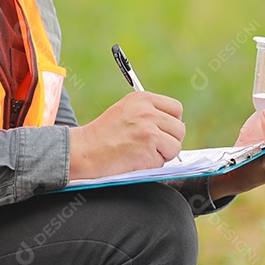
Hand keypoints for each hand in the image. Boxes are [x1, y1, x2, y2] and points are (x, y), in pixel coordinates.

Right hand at [69, 91, 184, 179]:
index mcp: (142, 99)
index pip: (176, 108)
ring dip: (162, 154)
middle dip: (169, 140)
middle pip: (179, 129)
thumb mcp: (126, 110)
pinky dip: (152, 165)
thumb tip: (174, 126)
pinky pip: (163, 162)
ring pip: (175, 146)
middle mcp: (148, 112)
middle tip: (150, 145)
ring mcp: (149, 131)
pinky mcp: (148, 151)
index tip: (162, 130)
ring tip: (141, 152)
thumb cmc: (103, 133)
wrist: (85, 150)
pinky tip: (135, 159)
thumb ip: (149, 112)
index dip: (171, 122)